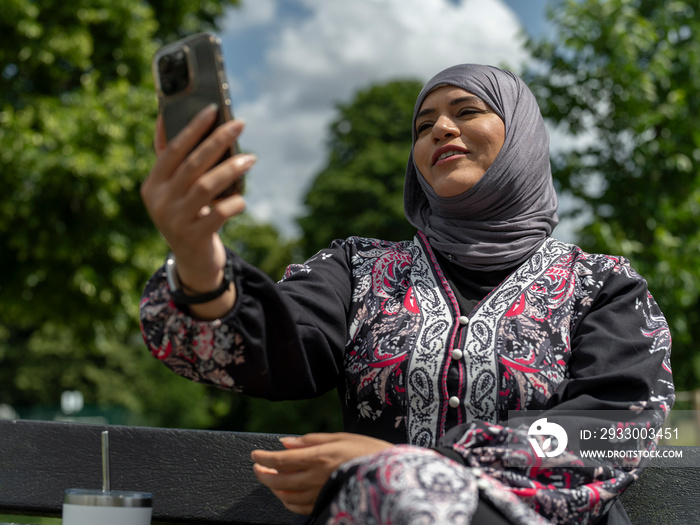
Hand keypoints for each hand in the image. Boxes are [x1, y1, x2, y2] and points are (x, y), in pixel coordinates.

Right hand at [140, 105, 255, 317]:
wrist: (193, 261)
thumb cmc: (189, 215)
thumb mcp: (175, 190)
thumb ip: (171, 159)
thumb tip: (165, 116)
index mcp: (152, 185)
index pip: (172, 150)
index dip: (192, 128)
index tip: (213, 109)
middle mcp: (159, 202)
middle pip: (192, 164)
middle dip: (217, 141)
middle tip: (240, 125)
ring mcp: (174, 221)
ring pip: (206, 186)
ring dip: (231, 169)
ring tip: (251, 159)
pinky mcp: (193, 237)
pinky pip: (220, 213)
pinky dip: (234, 202)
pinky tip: (242, 199)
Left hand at [251, 432, 393, 514]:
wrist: (391, 475)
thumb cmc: (367, 450)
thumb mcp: (339, 437)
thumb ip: (310, 440)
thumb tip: (284, 442)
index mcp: (319, 457)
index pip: (281, 459)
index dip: (263, 457)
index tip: (255, 454)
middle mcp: (317, 478)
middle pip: (279, 480)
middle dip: (263, 473)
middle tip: (257, 467)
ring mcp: (321, 494)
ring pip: (286, 496)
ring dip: (273, 488)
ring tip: (269, 479)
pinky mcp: (326, 505)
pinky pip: (299, 508)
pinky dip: (287, 502)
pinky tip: (285, 495)